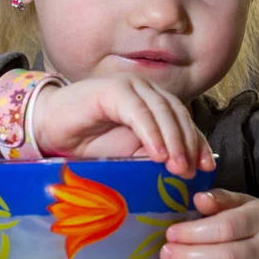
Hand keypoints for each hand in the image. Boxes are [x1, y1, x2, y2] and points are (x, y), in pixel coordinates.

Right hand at [33, 73, 215, 178]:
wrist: (50, 128)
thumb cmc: (89, 142)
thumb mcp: (128, 153)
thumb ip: (152, 154)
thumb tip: (182, 169)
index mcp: (153, 102)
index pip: (183, 119)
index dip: (197, 141)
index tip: (207, 167)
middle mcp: (145, 90)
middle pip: (177, 114)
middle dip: (188, 143)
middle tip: (193, 172)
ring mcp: (130, 86)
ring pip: (161, 111)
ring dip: (173, 140)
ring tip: (178, 167)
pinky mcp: (113, 90)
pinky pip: (138, 112)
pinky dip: (151, 133)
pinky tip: (158, 154)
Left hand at [158, 189, 258, 258]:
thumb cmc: (255, 222)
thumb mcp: (243, 202)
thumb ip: (220, 198)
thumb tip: (198, 198)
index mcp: (258, 221)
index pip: (226, 228)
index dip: (195, 232)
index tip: (171, 232)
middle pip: (225, 258)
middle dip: (189, 257)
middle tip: (165, 252)